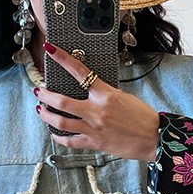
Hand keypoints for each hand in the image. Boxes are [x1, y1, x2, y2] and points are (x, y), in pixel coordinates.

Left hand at [35, 42, 159, 161]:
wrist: (154, 138)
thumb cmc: (142, 117)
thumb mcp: (124, 97)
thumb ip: (104, 94)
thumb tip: (89, 91)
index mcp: (106, 94)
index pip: (80, 72)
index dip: (62, 59)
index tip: (50, 50)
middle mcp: (97, 111)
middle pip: (61, 101)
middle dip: (45, 95)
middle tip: (39, 91)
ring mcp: (94, 128)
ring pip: (60, 122)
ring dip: (46, 115)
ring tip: (41, 110)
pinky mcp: (94, 143)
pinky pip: (69, 140)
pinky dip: (58, 136)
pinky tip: (53, 132)